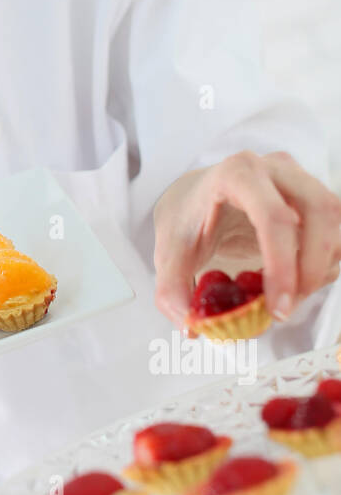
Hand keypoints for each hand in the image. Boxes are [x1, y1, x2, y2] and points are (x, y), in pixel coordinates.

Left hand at [153, 150, 340, 329]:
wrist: (195, 195)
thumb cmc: (187, 217)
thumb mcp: (170, 249)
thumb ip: (172, 288)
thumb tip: (190, 325)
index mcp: (237, 174)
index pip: (274, 217)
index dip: (282, 265)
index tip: (277, 307)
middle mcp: (275, 169)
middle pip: (320, 212)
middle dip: (311, 268)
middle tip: (286, 307)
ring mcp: (299, 180)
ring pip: (335, 220)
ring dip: (321, 267)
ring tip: (287, 296)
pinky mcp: (312, 198)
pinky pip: (336, 231)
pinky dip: (324, 262)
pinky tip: (296, 282)